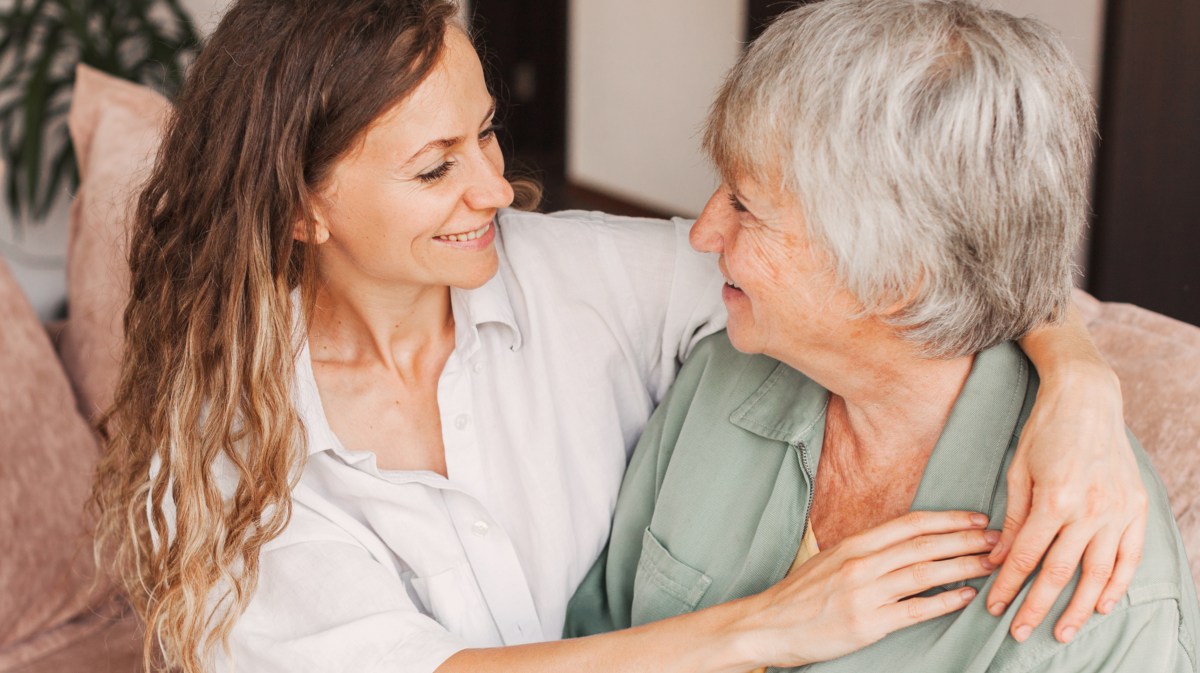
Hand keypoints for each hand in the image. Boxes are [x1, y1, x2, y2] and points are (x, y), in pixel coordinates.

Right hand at [742, 511, 997, 667]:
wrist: (767, 624)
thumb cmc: (800, 595)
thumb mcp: (830, 561)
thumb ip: (865, 551)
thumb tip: (904, 545)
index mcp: (854, 544)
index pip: (910, 524)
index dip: (948, 519)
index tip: (978, 518)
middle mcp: (861, 563)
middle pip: (924, 545)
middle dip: (966, 540)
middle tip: (999, 538)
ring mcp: (865, 593)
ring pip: (925, 573)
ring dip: (963, 566)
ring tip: (992, 564)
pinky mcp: (868, 623)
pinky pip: (914, 609)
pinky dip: (944, 601)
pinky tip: (965, 596)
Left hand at [985, 364, 1146, 643]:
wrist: (1088, 399)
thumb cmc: (1045, 431)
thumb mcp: (1018, 471)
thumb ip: (1013, 518)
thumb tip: (999, 559)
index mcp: (1055, 499)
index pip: (1027, 557)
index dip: (1009, 586)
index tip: (995, 607)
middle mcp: (1090, 509)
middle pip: (1060, 572)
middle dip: (1037, 607)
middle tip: (1020, 633)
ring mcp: (1117, 510)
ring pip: (1097, 573)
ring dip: (1078, 607)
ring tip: (1062, 632)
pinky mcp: (1136, 507)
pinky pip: (1129, 556)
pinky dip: (1117, 584)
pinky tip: (1101, 604)